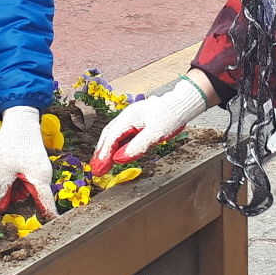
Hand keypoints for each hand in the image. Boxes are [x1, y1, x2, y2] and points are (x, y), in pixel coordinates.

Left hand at [0, 105, 56, 216]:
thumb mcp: (3, 168)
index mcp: (40, 180)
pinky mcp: (35, 164)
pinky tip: (5, 172)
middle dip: (18, 201)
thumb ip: (2, 190)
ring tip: (2, 177)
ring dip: (15, 190)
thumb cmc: (14, 142)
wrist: (21, 117)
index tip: (46, 233)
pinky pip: (26, 179)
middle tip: (1, 200)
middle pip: (33, 198)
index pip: (47, 206)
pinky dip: (16, 180)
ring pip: (28, 188)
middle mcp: (44, 177)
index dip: (47, 220)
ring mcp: (40, 170)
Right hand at [92, 78, 209, 173]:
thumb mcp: (155, 133)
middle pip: (108, 136)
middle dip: (100, 154)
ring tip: (100, 165)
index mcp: (128, 118)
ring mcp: (130, 119)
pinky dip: (115, 146)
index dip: (104, 155)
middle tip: (95, 170)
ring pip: (113, 135)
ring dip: (106, 150)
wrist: (180, 105)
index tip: (100, 168)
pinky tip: (114, 154)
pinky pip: (121, 135)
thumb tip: (119, 158)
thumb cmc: (170, 116)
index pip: (112, 138)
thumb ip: (137, 146)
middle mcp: (126, 117)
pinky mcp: (135, 123)